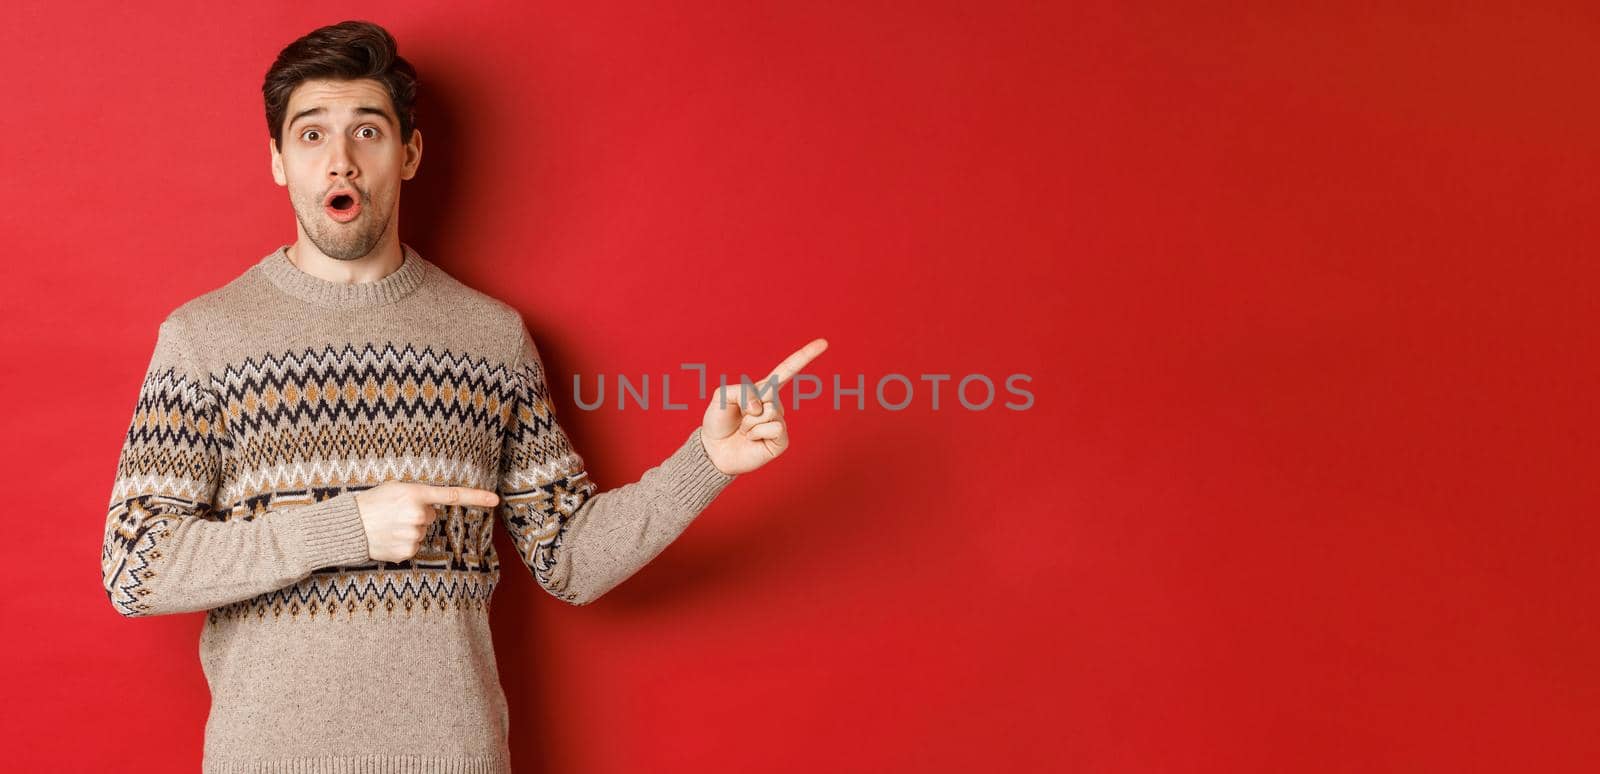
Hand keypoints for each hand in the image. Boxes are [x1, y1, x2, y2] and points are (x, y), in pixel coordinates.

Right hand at [354, 482, 499, 561]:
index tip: (495, 500)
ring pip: (422, 532)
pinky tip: (388, 538)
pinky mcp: (408, 552)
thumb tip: (433, 510)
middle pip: (430, 516)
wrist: (348, 527)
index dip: (476, 498)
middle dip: (417, 515)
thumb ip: (418, 494)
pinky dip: (404, 543)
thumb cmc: (371, 503)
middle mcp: (418, 515)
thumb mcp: (395, 488)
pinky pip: (415, 546)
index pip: (453, 495)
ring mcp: (413, 535)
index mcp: (415, 494)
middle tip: (395, 514)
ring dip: (409, 529)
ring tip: (388, 526)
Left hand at [701, 338, 828, 475]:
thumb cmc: (718, 422)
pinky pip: (775, 427)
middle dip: (747, 407)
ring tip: (744, 431)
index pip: (787, 370)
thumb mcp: (722, 396)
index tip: (824, 343)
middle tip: (740, 420)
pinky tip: (752, 440)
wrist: (714, 451)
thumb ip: (741, 391)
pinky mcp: (781, 440)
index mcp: (764, 390)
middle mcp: (775, 405)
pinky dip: (757, 433)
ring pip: (771, 411)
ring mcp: (779, 422)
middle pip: (770, 395)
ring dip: (750, 422)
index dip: (805, 356)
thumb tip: (762, 407)